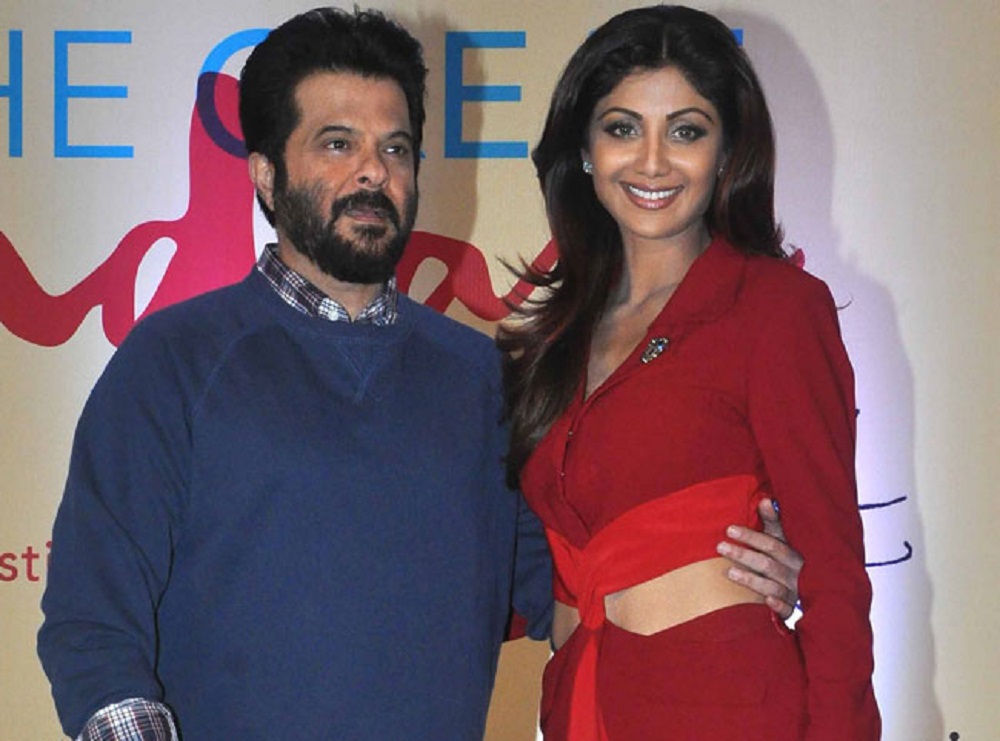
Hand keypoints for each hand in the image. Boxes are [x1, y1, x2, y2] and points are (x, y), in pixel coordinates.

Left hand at [716, 498, 801, 619]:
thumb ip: (773, 523)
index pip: (771, 544)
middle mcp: (795, 573)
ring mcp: (794, 593)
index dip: (751, 537)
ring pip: (773, 587)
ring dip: (752, 580)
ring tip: (729, 572)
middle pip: (768, 564)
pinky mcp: (792, 610)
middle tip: (720, 547)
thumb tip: (765, 500)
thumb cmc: (788, 560)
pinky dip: (778, 606)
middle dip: (744, 555)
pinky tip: (766, 602)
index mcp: (792, 554)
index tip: (729, 529)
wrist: (818, 591)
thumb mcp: (783, 540)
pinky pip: (787, 610)